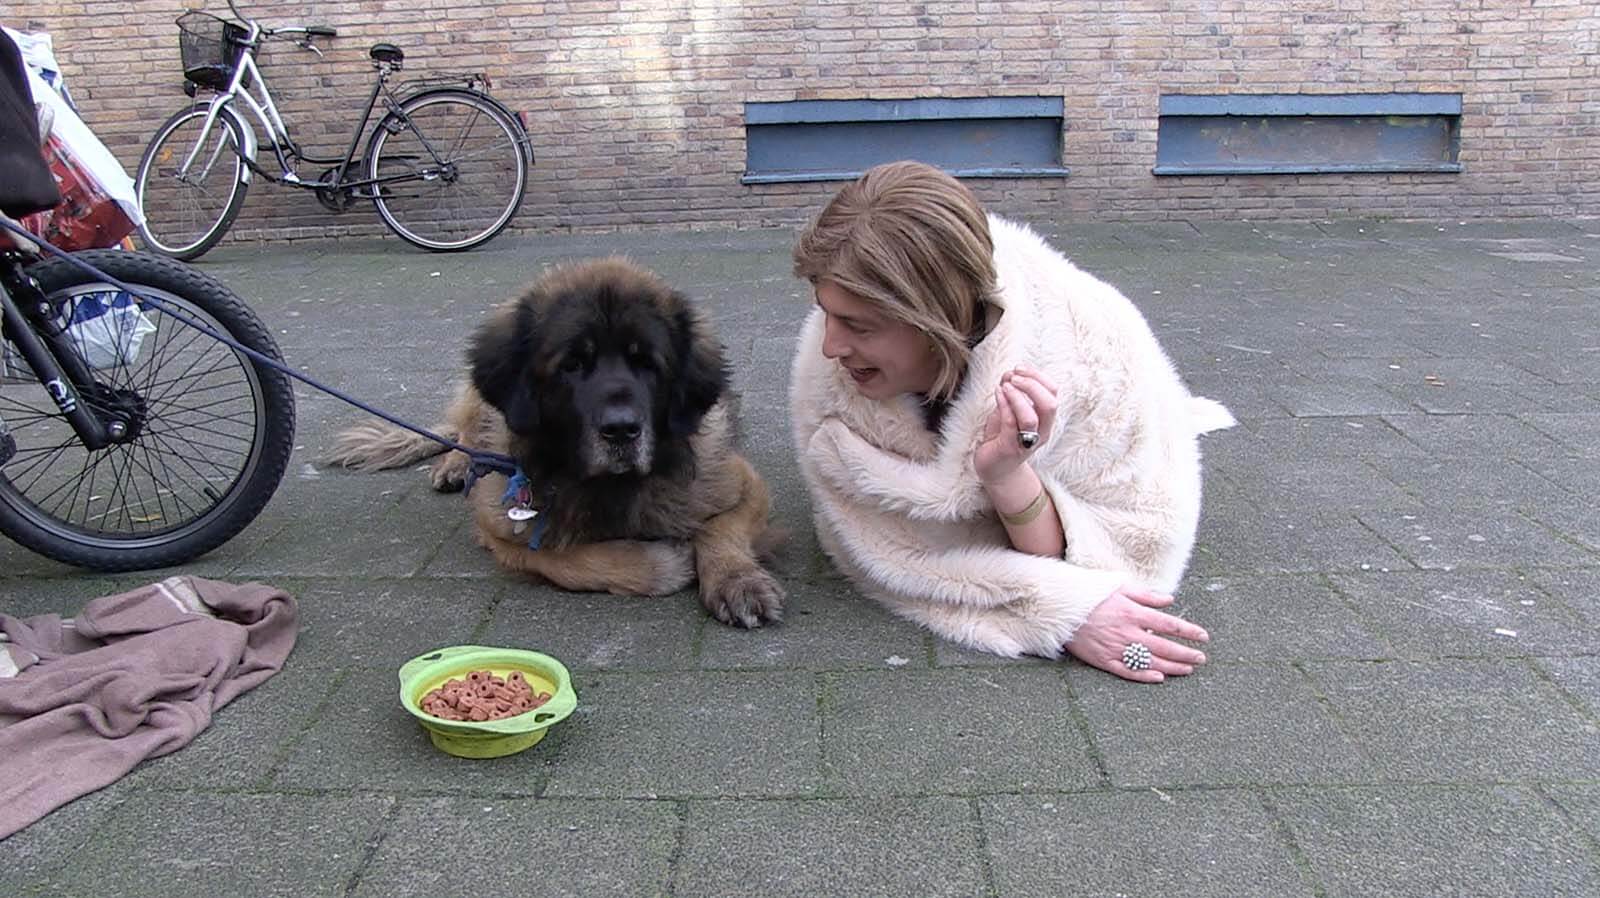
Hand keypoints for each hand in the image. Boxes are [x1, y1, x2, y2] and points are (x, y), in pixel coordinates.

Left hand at [973, 365, 1058, 484]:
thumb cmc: (1003, 437)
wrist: (995, 468)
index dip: (1038, 376)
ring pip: (1031, 417)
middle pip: (1049, 404)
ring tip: (1005, 385)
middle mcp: (1042, 431)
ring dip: (1018, 396)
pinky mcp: (1009, 448)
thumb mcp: (1009, 411)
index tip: (1020, 368)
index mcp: (1045, 419)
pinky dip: (1004, 405)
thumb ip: (1011, 394)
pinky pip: (1011, 424)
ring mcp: (1027, 442)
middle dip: (1032, 385)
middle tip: (1013, 376)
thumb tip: (1010, 373)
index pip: (1053, 393)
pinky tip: (997, 393)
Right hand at [1065, 585, 1209, 682]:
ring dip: (1172, 667)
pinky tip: (1158, 678)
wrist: (1060, 608)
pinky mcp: (1103, 660)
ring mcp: (1116, 648)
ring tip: (1188, 669)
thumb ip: (1146, 595)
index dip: (1189, 631)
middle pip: (1164, 646)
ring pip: (1150, 661)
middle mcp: (1128, 633)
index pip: (1170, 624)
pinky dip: (1144, 676)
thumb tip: (1169, 600)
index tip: (1203, 636)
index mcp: (1134, 613)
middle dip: (1186, 653)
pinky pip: (1128, 672)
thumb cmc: (1090, 595)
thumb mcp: (1120, 587)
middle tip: (1201, 658)